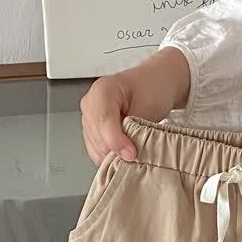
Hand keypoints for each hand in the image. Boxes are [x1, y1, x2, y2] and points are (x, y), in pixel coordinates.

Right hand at [80, 47, 190, 164]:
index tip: (132, 154)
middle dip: (117, 150)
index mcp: (102, 90)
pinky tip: (126, 148)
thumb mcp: (148, 106)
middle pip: (97, 138)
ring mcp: (88, 119)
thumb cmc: (152, 90)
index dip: (117, 141)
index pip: (103, 121)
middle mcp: (90, 104)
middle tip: (137, 150)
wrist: (153, 85)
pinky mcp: (91, 133)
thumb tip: (127, 154)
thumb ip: (134, 129)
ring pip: (96, 149)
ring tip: (133, 146)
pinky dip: (112, 156)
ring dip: (115, 154)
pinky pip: (97, 153)